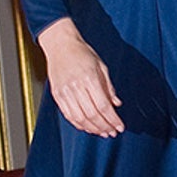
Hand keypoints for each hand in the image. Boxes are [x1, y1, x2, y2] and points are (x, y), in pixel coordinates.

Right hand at [37, 19, 122, 136]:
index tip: (120, 126)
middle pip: (92, 114)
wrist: (60, 45)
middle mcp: (76, 86)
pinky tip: (88, 127)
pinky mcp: (57, 95)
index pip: (103, 105)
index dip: (112, 119)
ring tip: (102, 132)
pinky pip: (68, 115)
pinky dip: (79, 124)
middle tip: (112, 132)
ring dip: (92, 129)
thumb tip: (116, 104)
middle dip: (104, 126)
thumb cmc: (82, 53)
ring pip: (79, 118)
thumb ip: (109, 86)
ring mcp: (64, 92)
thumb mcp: (101, 66)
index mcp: (89, 78)